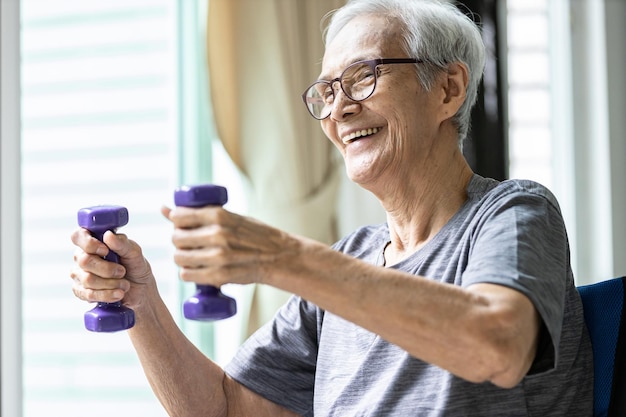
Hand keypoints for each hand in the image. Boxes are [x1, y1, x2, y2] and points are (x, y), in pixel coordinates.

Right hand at [70, 228, 155, 309]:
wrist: (140, 290)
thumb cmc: (135, 267)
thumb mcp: (134, 253)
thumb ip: (122, 243)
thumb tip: (108, 235)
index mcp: (94, 242)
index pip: (78, 236)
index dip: (89, 244)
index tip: (105, 251)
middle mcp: (82, 257)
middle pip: (84, 261)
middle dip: (107, 269)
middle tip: (122, 271)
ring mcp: (80, 275)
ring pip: (87, 279)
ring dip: (111, 283)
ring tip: (124, 284)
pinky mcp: (81, 292)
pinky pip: (88, 294)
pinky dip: (107, 295)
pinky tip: (118, 294)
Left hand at [162, 205, 297, 287]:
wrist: (279, 257)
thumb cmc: (254, 235)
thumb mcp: (230, 217)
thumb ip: (201, 214)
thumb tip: (164, 209)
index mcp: (220, 215)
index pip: (180, 216)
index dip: (177, 221)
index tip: (182, 224)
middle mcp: (217, 234)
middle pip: (177, 238)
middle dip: (179, 240)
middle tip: (188, 242)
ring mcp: (218, 257)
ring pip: (179, 258)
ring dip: (182, 258)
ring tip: (192, 256)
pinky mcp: (219, 276)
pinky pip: (187, 275)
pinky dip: (188, 273)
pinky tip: (195, 269)